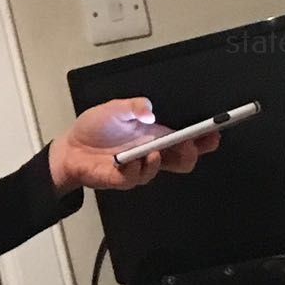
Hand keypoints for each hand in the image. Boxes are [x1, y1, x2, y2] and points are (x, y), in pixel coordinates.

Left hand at [48, 97, 222, 192]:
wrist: (70, 148)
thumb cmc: (95, 128)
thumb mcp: (114, 109)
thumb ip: (133, 106)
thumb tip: (150, 111)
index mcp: (155, 134)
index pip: (187, 138)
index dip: (204, 138)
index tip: (214, 132)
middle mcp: (151, 152)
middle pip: (184, 159)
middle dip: (192, 152)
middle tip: (190, 144)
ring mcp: (139, 167)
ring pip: (163, 170)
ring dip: (162, 160)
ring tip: (154, 150)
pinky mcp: (123, 178)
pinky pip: (136, 178)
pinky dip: (136, 168)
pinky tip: (131, 159)